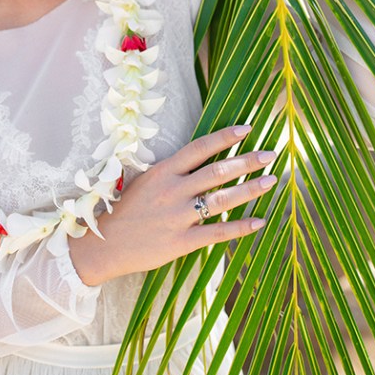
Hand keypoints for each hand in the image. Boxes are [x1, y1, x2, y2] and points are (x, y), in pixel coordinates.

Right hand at [68, 125, 276, 285]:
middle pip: (217, 171)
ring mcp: (178, 216)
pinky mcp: (181, 242)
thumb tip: (196, 160)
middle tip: (272, 154)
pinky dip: (241, 227)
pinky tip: (260, 221)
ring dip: (250, 189)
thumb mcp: (141, 180)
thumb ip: (169, 171)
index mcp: (162, 171)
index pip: (199, 148)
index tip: (248, 128)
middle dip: (247, 161)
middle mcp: (173, 190)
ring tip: (272, 180)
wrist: (102, 245)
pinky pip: (217, 232)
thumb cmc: (122, 210)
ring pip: (222, 199)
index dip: (225, 137)